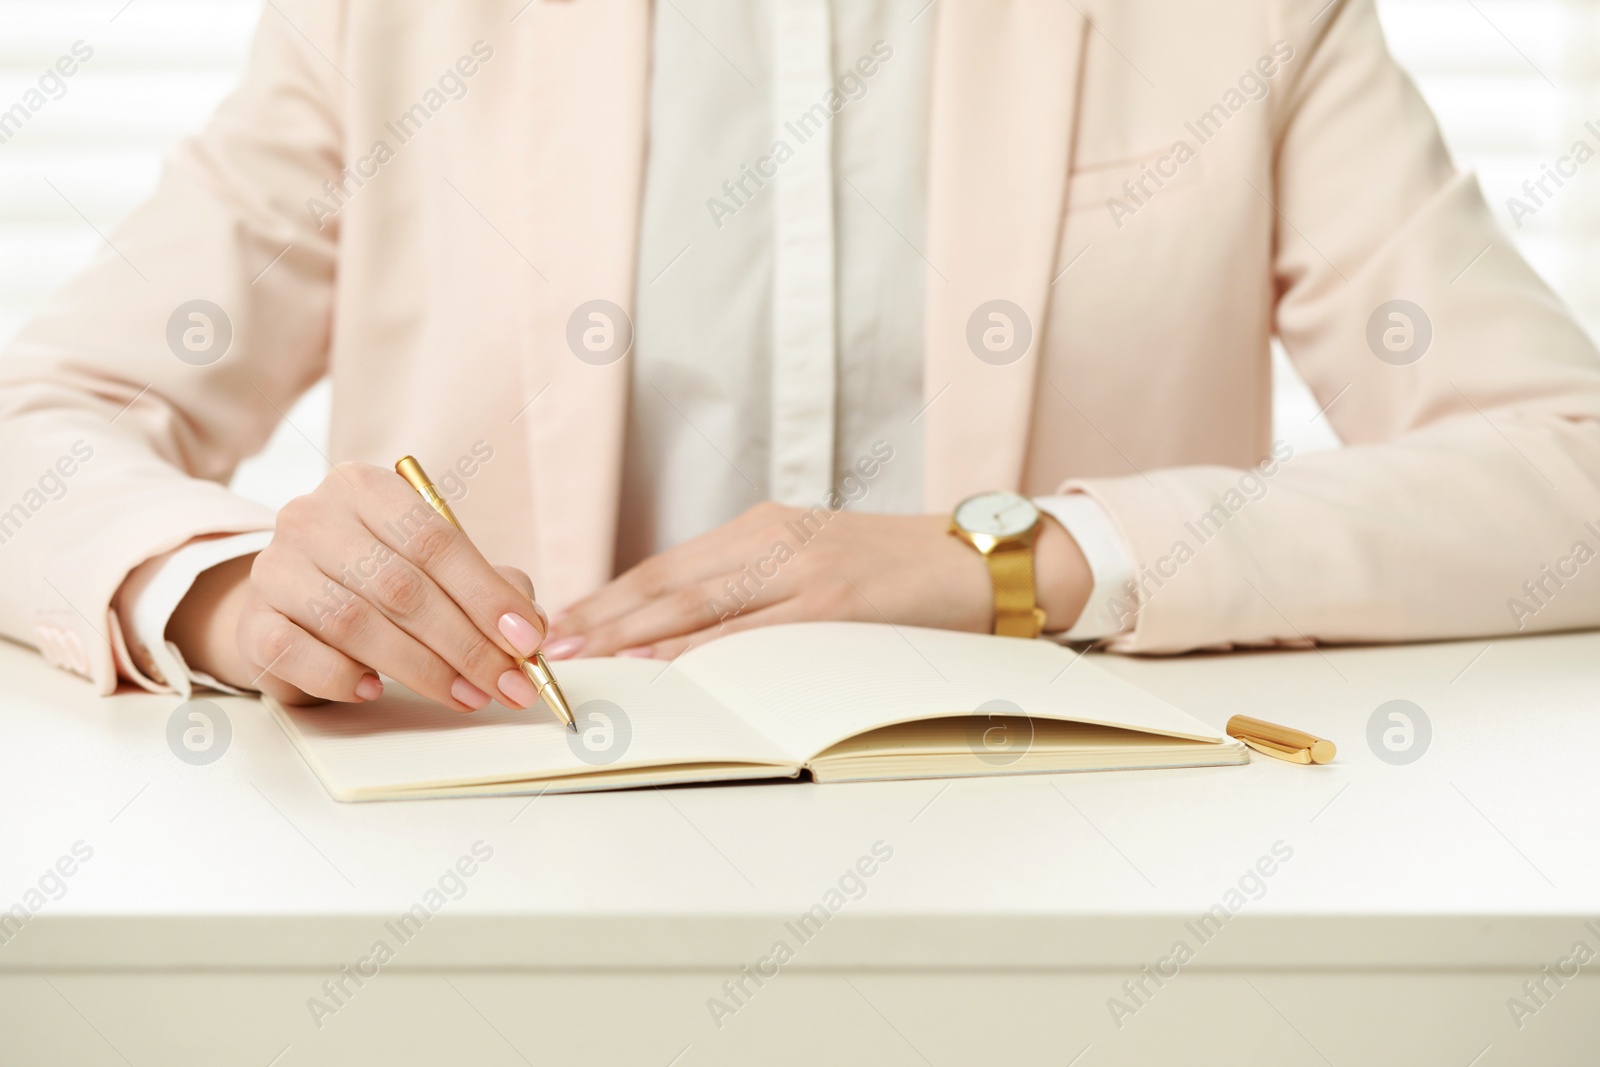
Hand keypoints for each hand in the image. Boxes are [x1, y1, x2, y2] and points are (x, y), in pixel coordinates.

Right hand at [163, 463, 548, 710]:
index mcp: (366, 489)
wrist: (289, 604)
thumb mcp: (435, 569)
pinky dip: (342, 677)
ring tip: (464, 696)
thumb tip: (527, 627)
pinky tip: (374, 690)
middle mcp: (313, 517)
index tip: (526, 640)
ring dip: (420, 669)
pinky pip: (299, 654)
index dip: (486, 595)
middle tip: (507, 683)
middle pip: (401, 586)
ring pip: (354, 622)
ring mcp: (274, 568)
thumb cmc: (376, 581)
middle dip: (465, 644)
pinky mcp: (252, 622)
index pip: (434, 540)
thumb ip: (487, 585)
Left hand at [542, 502, 1092, 659]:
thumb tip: (688, 625)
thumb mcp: (818, 557)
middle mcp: (773, 540)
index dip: (607, 597)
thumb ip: (759, 580)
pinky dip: (700, 652)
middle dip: (601, 620)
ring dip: (633, 638)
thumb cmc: (899, 568)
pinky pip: (752, 632)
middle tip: (545, 649)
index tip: (560, 623)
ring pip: (697, 607)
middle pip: (667, 585)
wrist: (980, 560)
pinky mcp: (833, 604)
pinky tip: (664, 668)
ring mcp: (802, 569)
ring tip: (583, 661)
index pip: (667, 566)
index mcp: (764, 527)